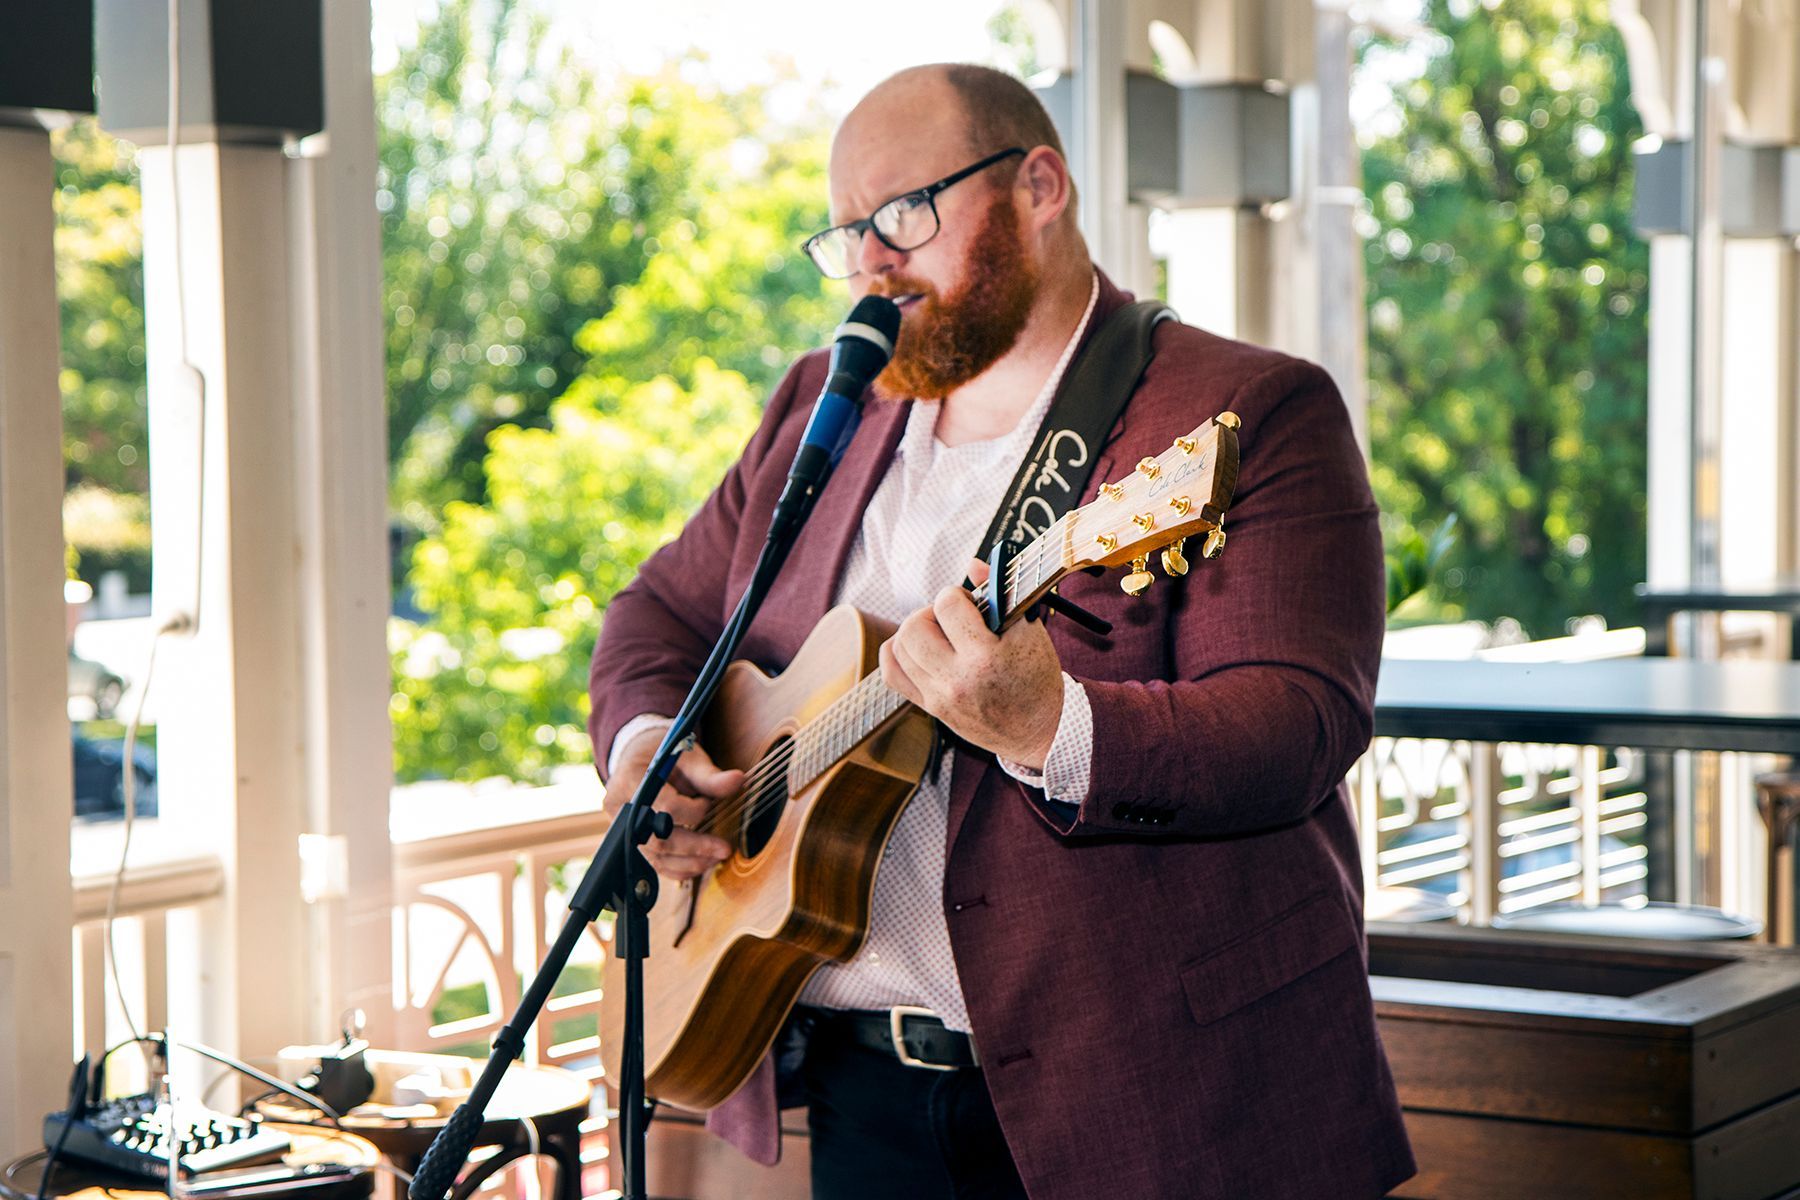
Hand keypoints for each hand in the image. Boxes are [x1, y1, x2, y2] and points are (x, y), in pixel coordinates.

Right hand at [604, 728, 743, 879]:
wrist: (640, 759)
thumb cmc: (665, 757)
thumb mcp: (688, 759)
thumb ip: (711, 775)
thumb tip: (739, 780)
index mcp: (632, 781)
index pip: (665, 807)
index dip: (693, 810)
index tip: (707, 803)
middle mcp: (621, 809)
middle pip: (659, 839)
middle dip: (695, 847)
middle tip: (725, 849)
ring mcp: (623, 830)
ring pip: (657, 857)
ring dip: (690, 862)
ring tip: (717, 857)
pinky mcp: (632, 843)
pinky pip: (654, 864)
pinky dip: (679, 868)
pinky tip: (700, 864)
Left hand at [879, 559, 1064, 768]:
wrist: (1038, 730)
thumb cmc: (1037, 679)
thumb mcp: (1029, 631)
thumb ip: (999, 594)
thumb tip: (973, 564)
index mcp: (985, 658)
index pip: (946, 605)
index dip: (956, 594)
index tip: (969, 602)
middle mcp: (957, 680)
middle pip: (913, 627)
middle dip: (929, 612)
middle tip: (950, 619)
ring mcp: (939, 696)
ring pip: (898, 648)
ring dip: (915, 631)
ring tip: (939, 634)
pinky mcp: (931, 707)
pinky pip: (892, 674)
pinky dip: (897, 653)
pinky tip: (918, 649)